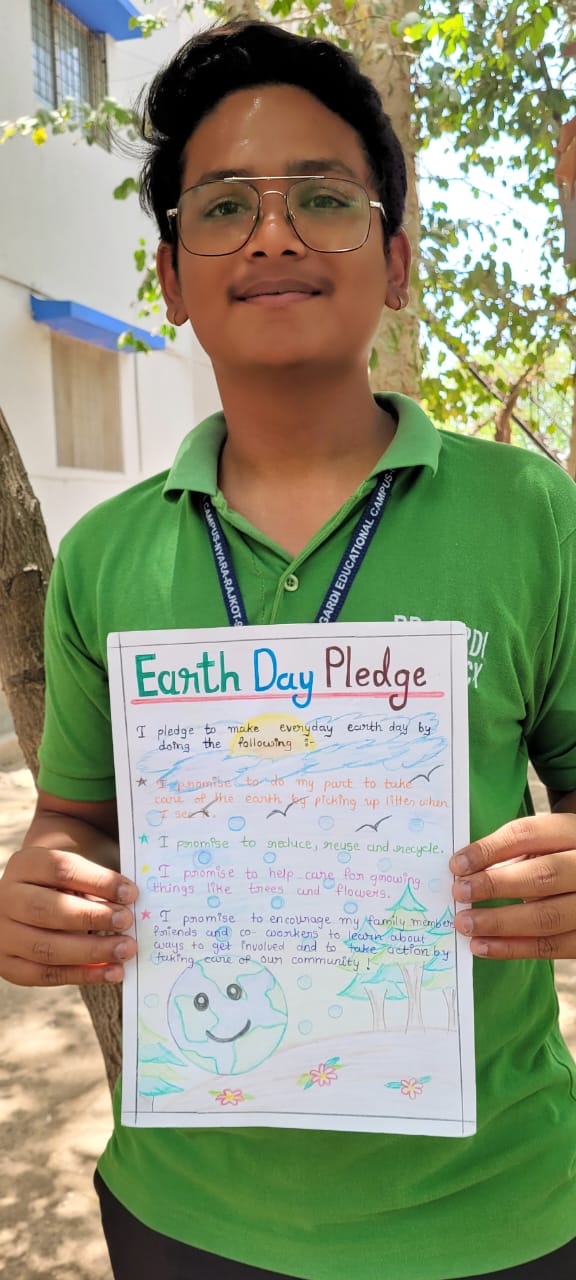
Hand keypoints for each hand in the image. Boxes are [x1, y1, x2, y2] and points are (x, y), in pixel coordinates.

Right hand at [0, 846, 137, 985]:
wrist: (25, 906)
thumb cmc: (59, 888)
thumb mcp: (72, 875)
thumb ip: (95, 886)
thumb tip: (129, 903)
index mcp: (25, 866)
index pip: (60, 869)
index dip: (98, 881)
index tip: (130, 893)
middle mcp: (7, 898)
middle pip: (48, 910)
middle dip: (91, 917)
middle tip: (127, 921)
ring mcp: (3, 934)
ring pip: (47, 948)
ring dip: (92, 951)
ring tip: (125, 950)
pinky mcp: (8, 965)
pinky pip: (47, 975)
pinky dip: (84, 975)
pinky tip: (112, 972)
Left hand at [451, 813, 575, 959]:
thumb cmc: (554, 856)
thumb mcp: (541, 842)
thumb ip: (510, 852)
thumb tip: (463, 871)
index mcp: (570, 833)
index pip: (528, 836)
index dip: (490, 849)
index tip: (457, 864)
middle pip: (543, 875)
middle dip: (495, 885)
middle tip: (460, 893)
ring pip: (547, 917)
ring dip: (499, 923)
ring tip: (465, 924)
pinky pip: (550, 947)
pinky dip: (513, 948)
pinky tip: (483, 946)